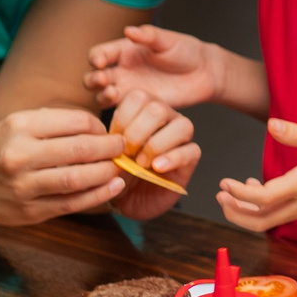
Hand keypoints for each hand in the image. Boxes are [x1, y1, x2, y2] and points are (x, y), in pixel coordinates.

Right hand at [0, 108, 125, 224]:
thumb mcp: (16, 124)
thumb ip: (54, 125)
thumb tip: (100, 130)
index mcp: (19, 128)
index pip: (76, 122)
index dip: (99, 127)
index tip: (107, 131)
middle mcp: (20, 156)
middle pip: (81, 150)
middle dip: (110, 148)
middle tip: (123, 147)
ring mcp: (23, 187)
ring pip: (79, 178)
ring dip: (107, 172)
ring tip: (119, 167)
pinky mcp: (29, 212)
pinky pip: (72, 204)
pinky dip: (98, 195)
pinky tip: (113, 187)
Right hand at [85, 23, 224, 110]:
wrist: (203, 73)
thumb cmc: (185, 51)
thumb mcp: (168, 40)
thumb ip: (149, 36)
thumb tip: (129, 30)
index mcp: (123, 51)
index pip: (99, 54)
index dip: (96, 58)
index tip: (101, 62)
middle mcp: (121, 71)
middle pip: (92, 77)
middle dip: (93, 79)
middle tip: (102, 80)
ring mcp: (128, 89)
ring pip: (102, 96)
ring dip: (101, 95)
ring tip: (113, 92)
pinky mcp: (138, 106)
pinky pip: (121, 111)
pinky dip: (118, 112)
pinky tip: (126, 109)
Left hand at [106, 91, 199, 221]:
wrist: (128, 199)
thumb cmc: (117, 172)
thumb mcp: (106, 153)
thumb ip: (108, 140)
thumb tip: (111, 133)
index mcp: (142, 110)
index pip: (138, 97)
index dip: (123, 119)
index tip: (112, 141)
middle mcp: (165, 118)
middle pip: (159, 108)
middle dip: (137, 133)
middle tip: (126, 153)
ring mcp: (180, 136)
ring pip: (182, 125)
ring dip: (156, 145)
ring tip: (142, 164)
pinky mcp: (191, 157)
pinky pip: (190, 150)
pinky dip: (172, 158)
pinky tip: (157, 168)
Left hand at [215, 117, 296, 231]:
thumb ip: (294, 133)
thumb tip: (270, 124)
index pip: (262, 199)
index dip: (238, 194)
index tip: (225, 181)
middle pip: (260, 222)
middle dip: (234, 212)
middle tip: (219, 193)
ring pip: (267, 222)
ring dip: (244, 213)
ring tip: (230, 192)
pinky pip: (277, 216)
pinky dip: (259, 208)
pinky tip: (254, 187)